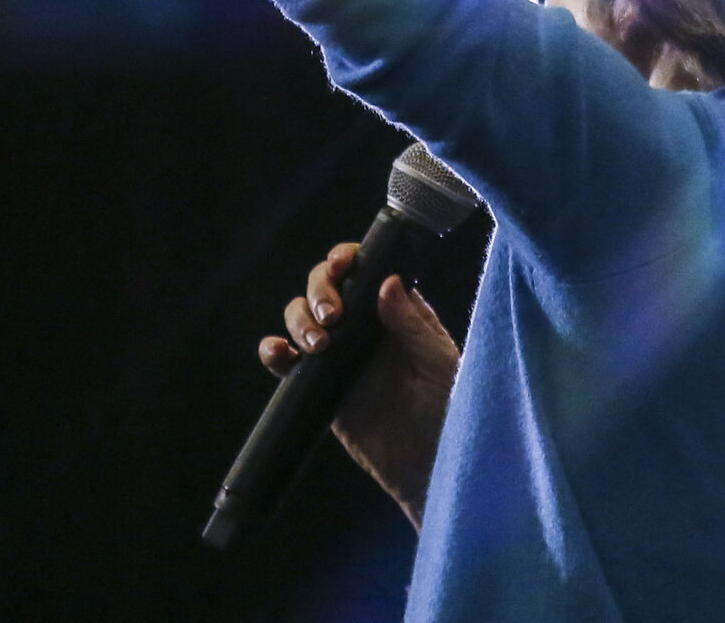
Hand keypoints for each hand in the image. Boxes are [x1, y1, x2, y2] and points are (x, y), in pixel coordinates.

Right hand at [261, 242, 461, 528]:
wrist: (429, 466)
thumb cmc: (450, 409)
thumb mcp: (440, 363)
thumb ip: (412, 325)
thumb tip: (387, 280)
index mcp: (398, 311)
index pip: (366, 269)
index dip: (347, 258)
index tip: (343, 265)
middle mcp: (365, 326)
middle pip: (326, 286)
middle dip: (319, 289)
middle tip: (332, 316)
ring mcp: (339, 355)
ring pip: (301, 317)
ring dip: (298, 319)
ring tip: (318, 344)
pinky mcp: (319, 387)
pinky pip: (287, 362)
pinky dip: (274, 351)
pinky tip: (279, 353)